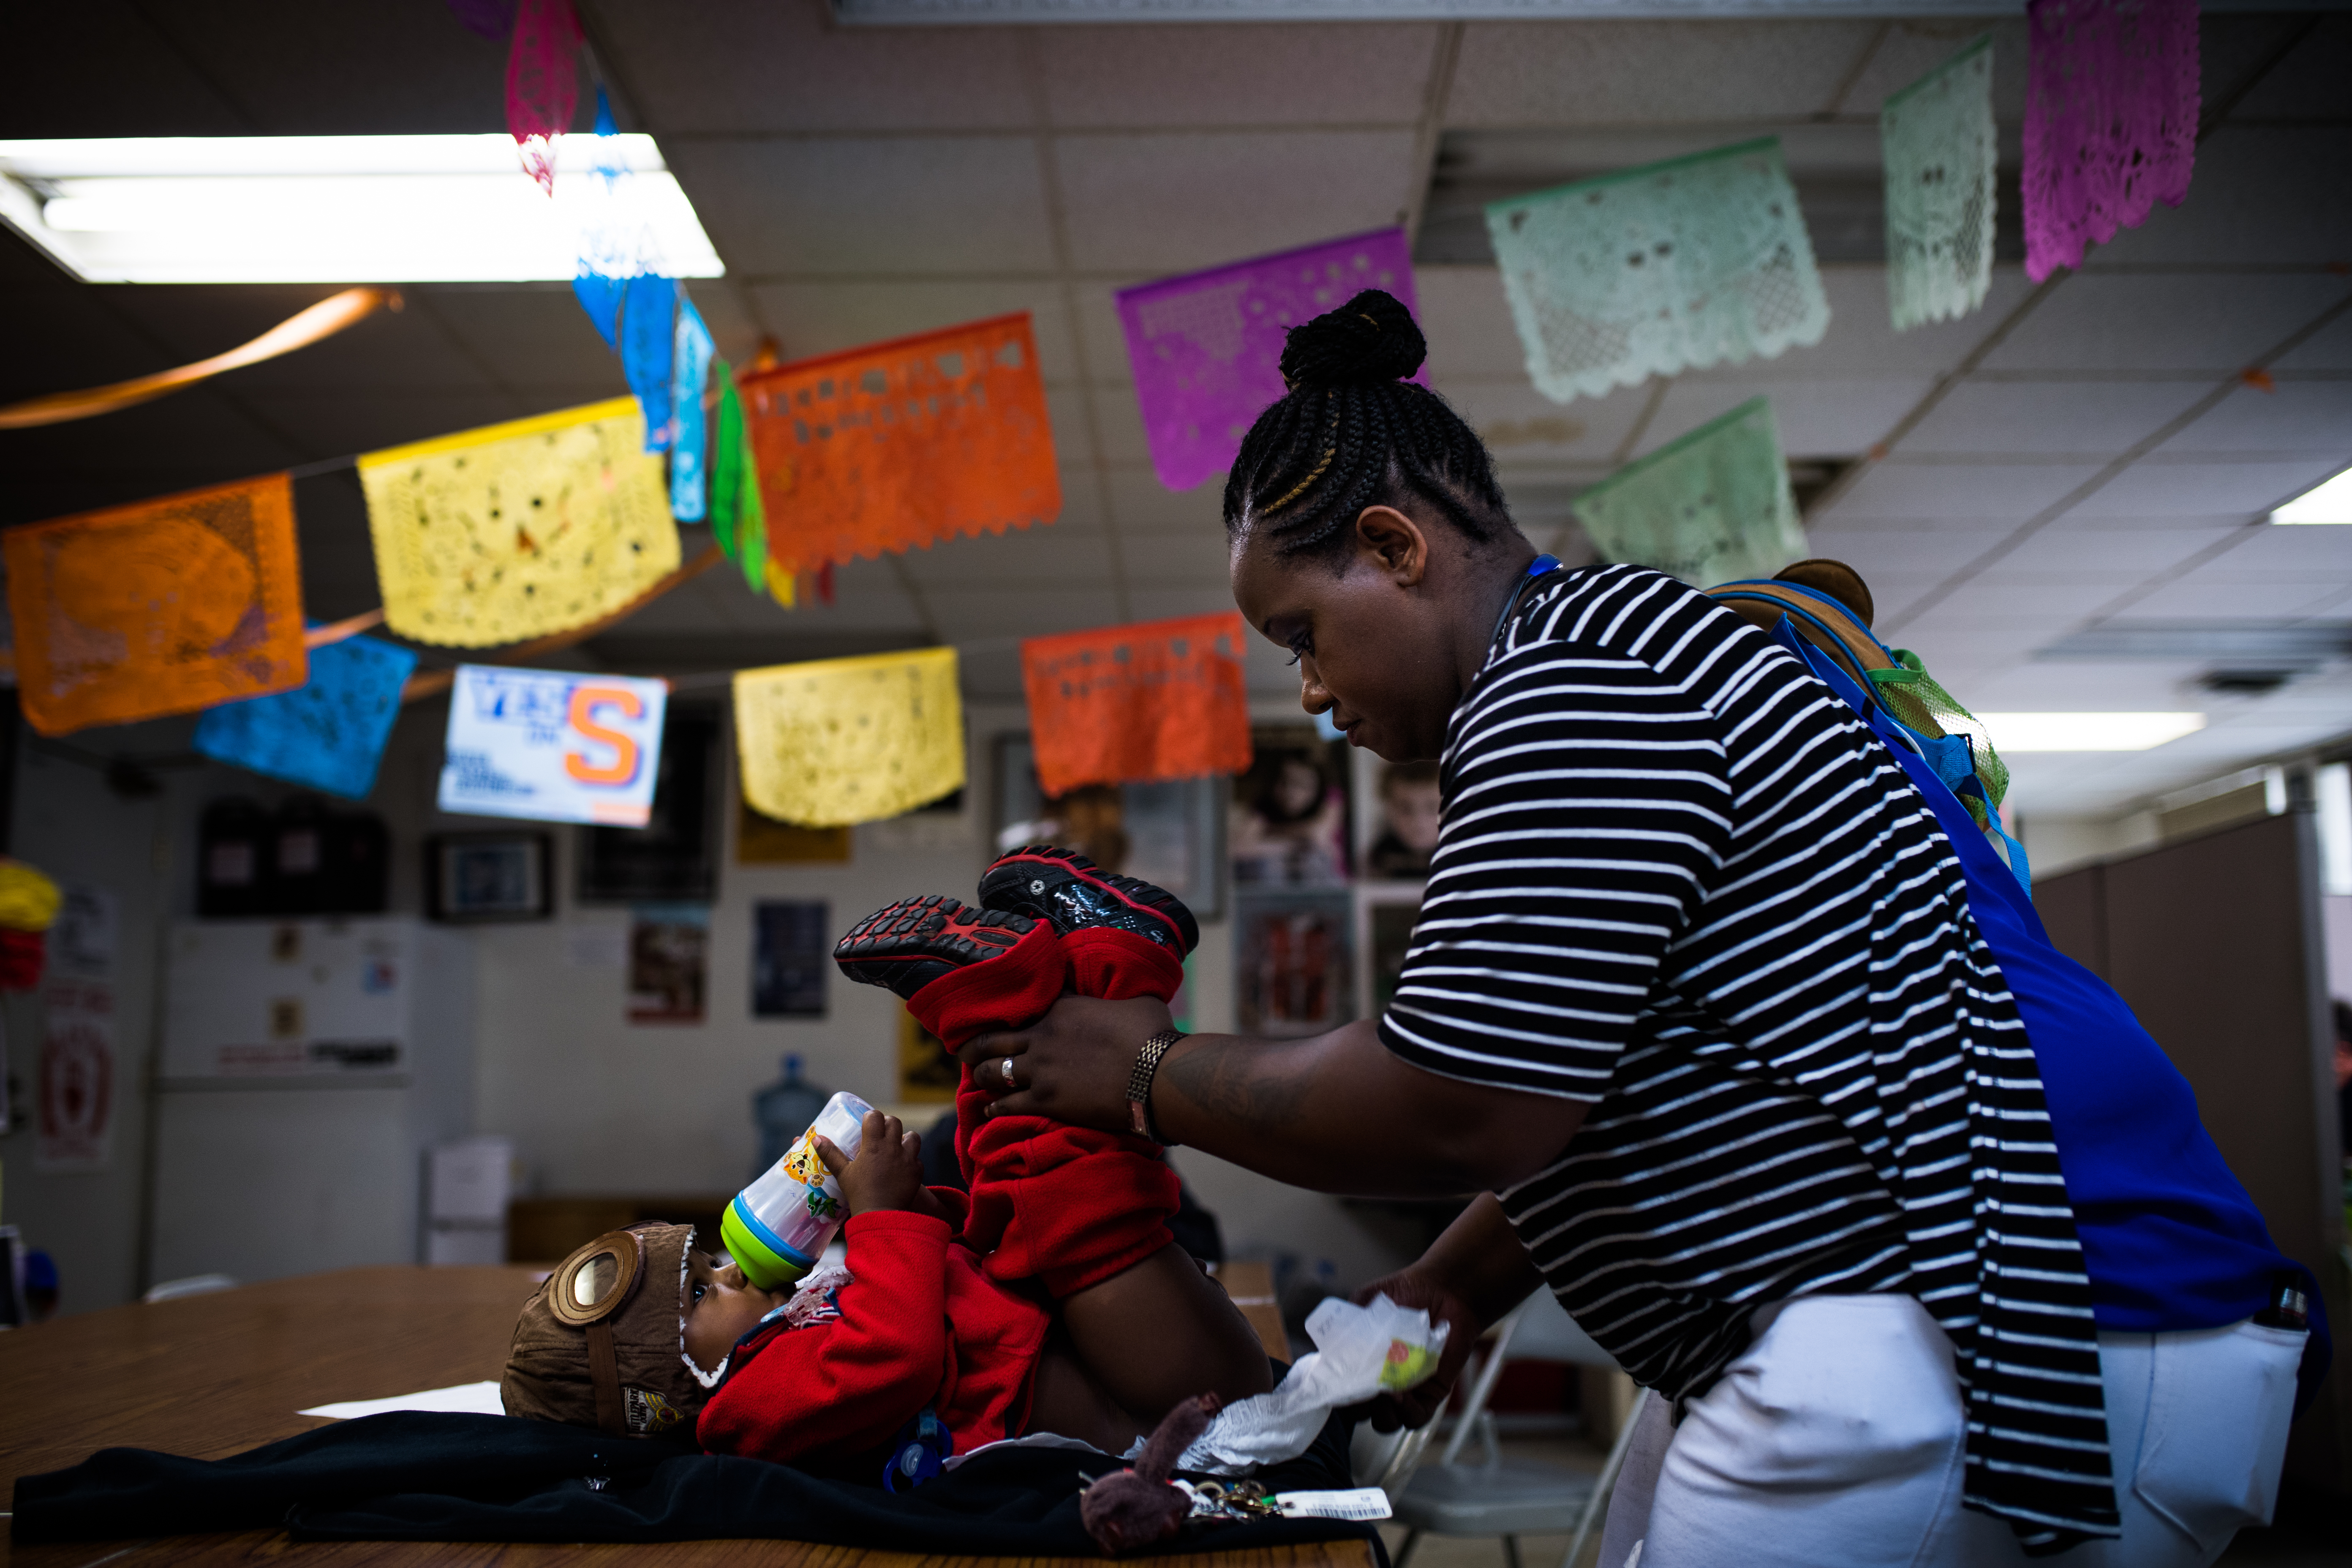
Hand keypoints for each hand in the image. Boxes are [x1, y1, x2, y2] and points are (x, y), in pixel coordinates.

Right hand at [815, 1111, 943, 1219]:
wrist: (879, 1215)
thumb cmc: (859, 1193)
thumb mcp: (842, 1173)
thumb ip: (831, 1154)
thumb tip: (817, 1139)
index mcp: (873, 1145)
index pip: (875, 1117)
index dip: (871, 1117)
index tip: (867, 1123)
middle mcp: (893, 1148)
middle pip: (895, 1122)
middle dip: (888, 1124)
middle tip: (881, 1134)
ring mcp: (907, 1159)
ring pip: (913, 1137)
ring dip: (905, 1139)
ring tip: (896, 1147)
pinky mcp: (917, 1171)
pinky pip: (917, 1159)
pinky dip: (911, 1161)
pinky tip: (902, 1167)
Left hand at [957, 994, 1174, 1132]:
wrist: (1157, 1076)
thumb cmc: (1153, 1035)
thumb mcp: (1136, 1002)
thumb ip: (1121, 997)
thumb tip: (1132, 993)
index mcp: (1063, 1007)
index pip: (1026, 1003)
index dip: (1008, 1011)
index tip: (1000, 1015)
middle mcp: (1042, 1035)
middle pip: (994, 1038)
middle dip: (976, 1045)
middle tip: (966, 1050)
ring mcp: (1041, 1069)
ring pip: (993, 1071)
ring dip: (983, 1074)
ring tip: (977, 1077)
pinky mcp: (1045, 1100)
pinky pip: (1007, 1103)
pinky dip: (995, 1106)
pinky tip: (989, 1109)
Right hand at [1340, 1266, 1484, 1432]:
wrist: (1444, 1289)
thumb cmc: (1404, 1292)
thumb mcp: (1366, 1301)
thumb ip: (1345, 1322)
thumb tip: (1326, 1344)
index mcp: (1362, 1363)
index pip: (1342, 1391)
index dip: (1337, 1394)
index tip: (1336, 1384)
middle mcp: (1381, 1381)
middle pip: (1361, 1414)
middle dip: (1358, 1407)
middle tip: (1363, 1388)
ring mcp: (1406, 1391)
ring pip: (1386, 1423)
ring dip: (1381, 1414)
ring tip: (1383, 1393)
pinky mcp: (1431, 1394)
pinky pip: (1416, 1418)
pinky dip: (1405, 1412)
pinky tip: (1402, 1394)